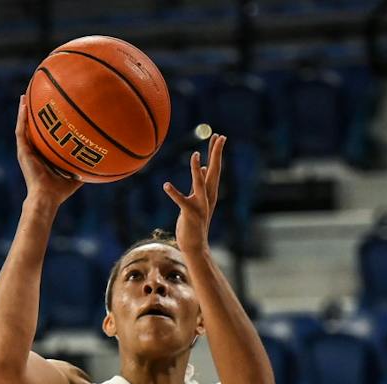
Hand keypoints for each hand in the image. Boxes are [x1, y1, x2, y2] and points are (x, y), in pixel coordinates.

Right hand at [14, 97, 80, 208]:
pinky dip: (22, 117)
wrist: (47, 198)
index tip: (49, 111)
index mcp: (43, 155)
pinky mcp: (22, 151)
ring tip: (25, 95)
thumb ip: (84, 166)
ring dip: (23, 111)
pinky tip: (24, 104)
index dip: (44, 124)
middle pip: (31, 127)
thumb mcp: (76, 175)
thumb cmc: (60, 191)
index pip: (43, 136)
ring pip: (23, 126)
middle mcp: (33, 151)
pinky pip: (21, 130)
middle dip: (33, 112)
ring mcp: (26, 150)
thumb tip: (100, 160)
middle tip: (35, 96)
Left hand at [163, 133, 224, 255]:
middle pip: (214, 171)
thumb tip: (203, 166)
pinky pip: (181, 201)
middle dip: (216, 153)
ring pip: (200, 183)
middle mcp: (207, 196)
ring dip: (196, 169)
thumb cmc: (193, 222)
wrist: (195, 245)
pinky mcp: (190, 214)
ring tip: (195, 155)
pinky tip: (166, 185)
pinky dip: (174, 193)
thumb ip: (199, 182)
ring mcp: (200, 205)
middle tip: (220, 136)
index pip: (214, 168)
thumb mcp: (197, 199)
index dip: (216, 152)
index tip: (220, 136)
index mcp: (208, 192)